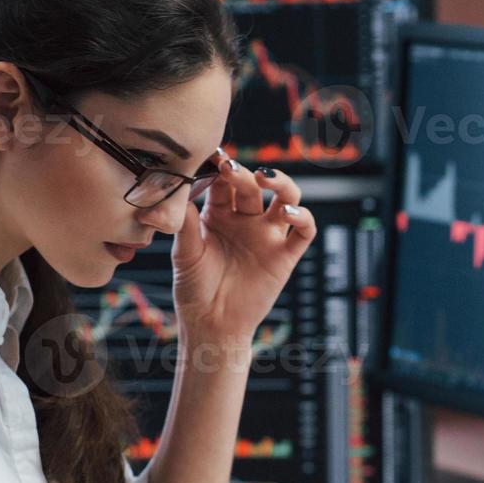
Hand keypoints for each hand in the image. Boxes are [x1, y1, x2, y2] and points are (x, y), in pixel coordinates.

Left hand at [170, 155, 317, 339]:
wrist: (211, 325)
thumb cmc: (194, 290)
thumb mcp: (184, 254)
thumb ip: (186, 224)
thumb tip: (180, 189)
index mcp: (219, 215)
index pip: (224, 182)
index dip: (221, 167)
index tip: (213, 157)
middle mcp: (246, 220)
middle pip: (254, 187)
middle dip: (244, 174)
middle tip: (231, 169)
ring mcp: (267, 236)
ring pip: (286, 199)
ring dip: (281, 184)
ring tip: (266, 179)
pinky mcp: (284, 256)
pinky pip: (303, 233)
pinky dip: (302, 218)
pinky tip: (289, 213)